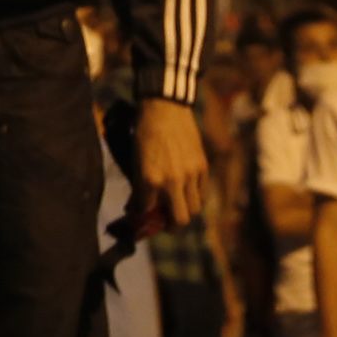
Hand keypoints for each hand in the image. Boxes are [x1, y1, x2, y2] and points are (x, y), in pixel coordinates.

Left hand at [122, 97, 207, 232]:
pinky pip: (202, 193)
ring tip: (174, 207)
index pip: (147, 213)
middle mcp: (173, 182)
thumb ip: (138, 187)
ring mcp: (190, 175)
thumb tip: (135, 208)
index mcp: (150, 180)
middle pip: (180, 220)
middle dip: (169, 226)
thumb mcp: (134, 162)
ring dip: (184, 212)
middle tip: (163, 222)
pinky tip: (184, 192)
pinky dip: (194, 197)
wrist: (164, 110)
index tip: (139, 218)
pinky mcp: (202, 167)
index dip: (142, 217)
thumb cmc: (143, 134)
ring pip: (194, 210)